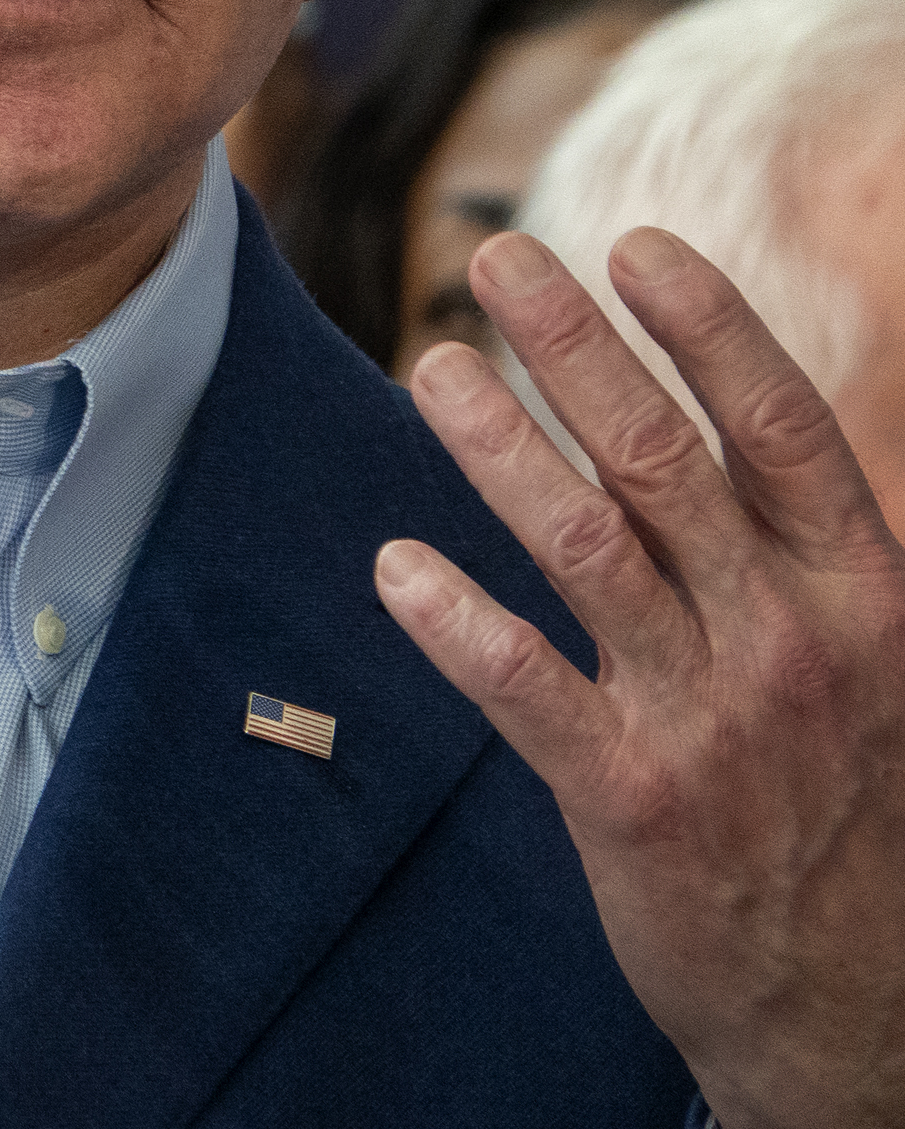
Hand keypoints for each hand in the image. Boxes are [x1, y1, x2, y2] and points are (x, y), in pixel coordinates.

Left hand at [376, 228, 904, 1128]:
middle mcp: (792, 639)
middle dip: (577, 344)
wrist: (863, 1009)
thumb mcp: (876, 665)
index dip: (709, 328)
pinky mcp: (632, 799)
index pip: (782, 428)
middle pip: (668, 458)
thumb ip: (805, 554)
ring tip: (431, 367)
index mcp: (863, 594)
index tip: (636, 243)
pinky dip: (458, 624)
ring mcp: (711, 718)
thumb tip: (736, 428)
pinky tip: (395, 567)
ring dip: (499, 447)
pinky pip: (529, 690)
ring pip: (587, 547)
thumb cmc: (854, 807)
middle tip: (497, 256)